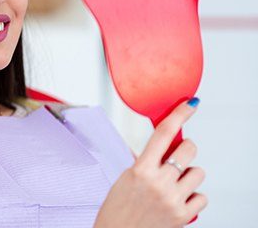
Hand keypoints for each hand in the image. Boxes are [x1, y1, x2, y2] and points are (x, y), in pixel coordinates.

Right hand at [94, 98, 207, 227]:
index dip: (179, 114)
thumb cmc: (118, 207)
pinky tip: (179, 199)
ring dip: (189, 175)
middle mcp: (159, 182)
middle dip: (185, 150)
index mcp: (140, 169)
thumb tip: (163, 146)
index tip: (191, 104)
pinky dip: (193, 196)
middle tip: (177, 157)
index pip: (164, 133)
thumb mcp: (126, 177)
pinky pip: (202, 196)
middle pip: (189, 150)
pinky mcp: (183, 215)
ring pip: (198, 172)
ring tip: (174, 184)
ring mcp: (172, 199)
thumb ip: (145, 161)